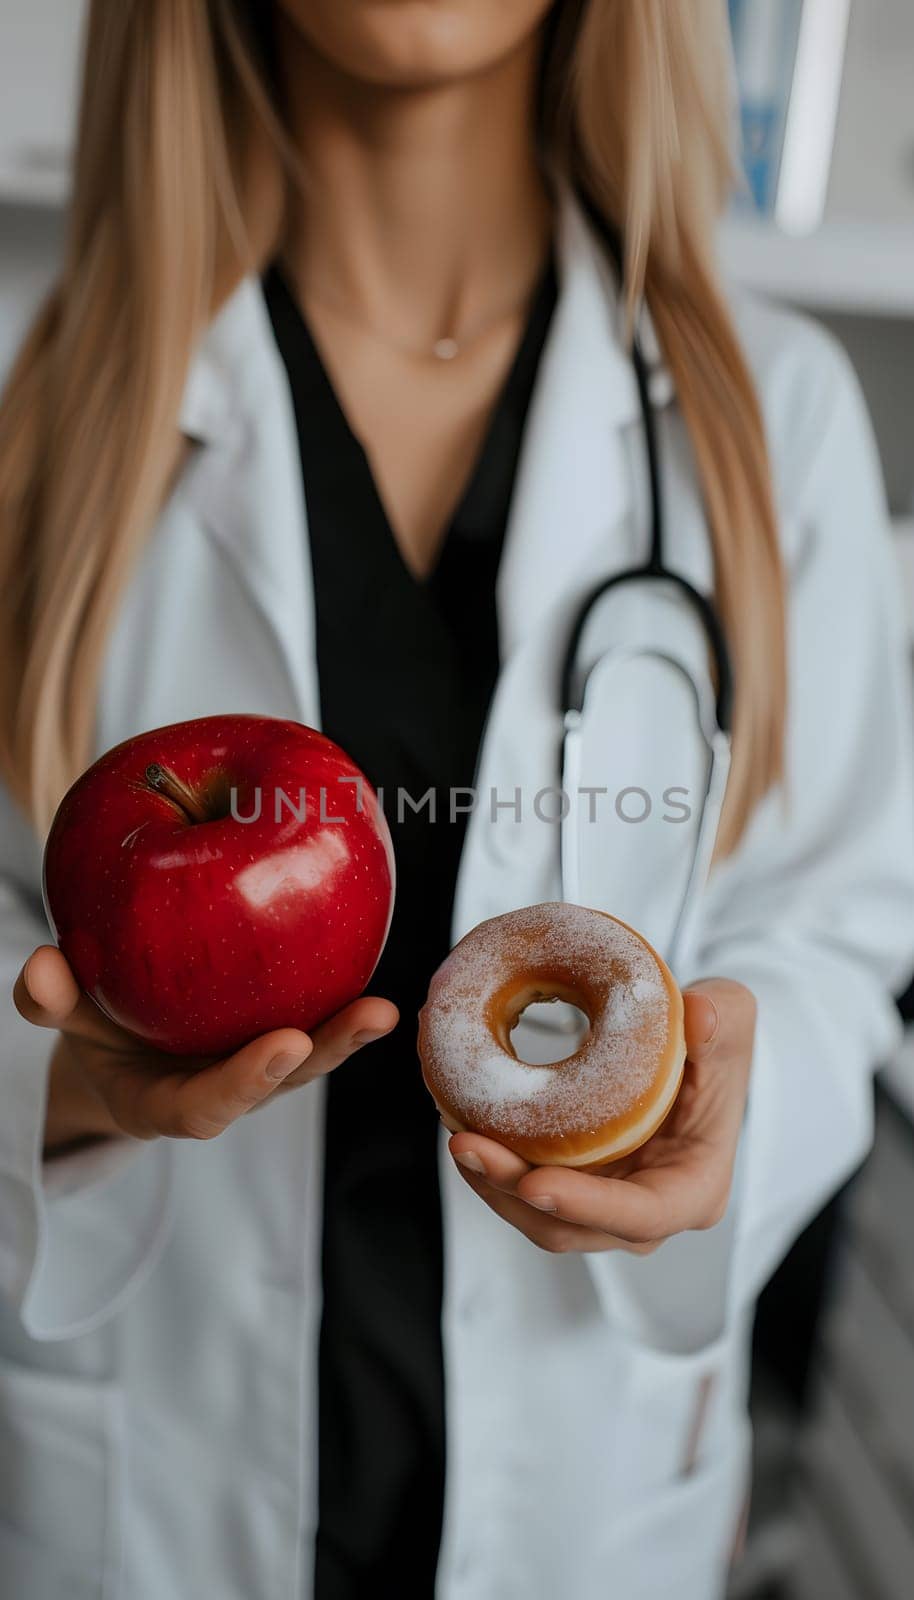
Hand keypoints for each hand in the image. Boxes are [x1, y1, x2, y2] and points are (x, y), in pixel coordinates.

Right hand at [15, 945, 397, 1154]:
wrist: (117, 1037)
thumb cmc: (97, 1029)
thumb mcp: (66, 1019)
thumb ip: (52, 1000)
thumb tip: (42, 965)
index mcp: (169, 1101)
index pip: (211, 1106)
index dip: (248, 1080)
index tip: (285, 1044)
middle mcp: (224, 1090)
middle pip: (282, 1084)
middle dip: (328, 1054)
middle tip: (368, 1018)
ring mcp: (256, 1066)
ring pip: (310, 1057)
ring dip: (349, 1033)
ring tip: (385, 1007)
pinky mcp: (281, 1033)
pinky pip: (316, 1019)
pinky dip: (343, 1000)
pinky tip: (373, 964)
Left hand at [447, 979, 755, 1254]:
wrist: (695, 1055)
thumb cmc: (715, 1040)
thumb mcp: (731, 1015)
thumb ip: (722, 1016)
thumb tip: (697, 1015)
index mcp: (694, 1187)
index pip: (641, 1216)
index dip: (586, 1206)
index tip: (535, 1183)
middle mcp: (648, 1211)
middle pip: (572, 1225)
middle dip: (513, 1191)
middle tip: (467, 1144)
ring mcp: (606, 1205)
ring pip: (540, 1215)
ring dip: (493, 1183)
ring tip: (457, 1135)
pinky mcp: (575, 1186)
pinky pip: (526, 1190)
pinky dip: (494, 1167)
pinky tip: (464, 1128)